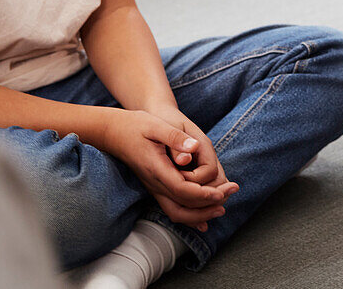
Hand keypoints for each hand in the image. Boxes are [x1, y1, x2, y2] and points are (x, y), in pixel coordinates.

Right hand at [103, 109, 236, 230]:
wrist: (113, 132)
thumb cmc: (135, 125)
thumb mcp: (156, 125)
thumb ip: (175, 138)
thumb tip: (195, 148)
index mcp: (156, 169)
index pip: (183, 190)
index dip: (204, 194)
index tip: (222, 191)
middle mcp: (154, 183)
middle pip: (182, 208)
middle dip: (208, 206)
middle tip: (230, 194)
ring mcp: (154, 188)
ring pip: (178, 213)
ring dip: (201, 213)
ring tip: (222, 204)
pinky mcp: (156, 187)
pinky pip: (173, 208)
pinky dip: (191, 214)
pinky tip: (205, 217)